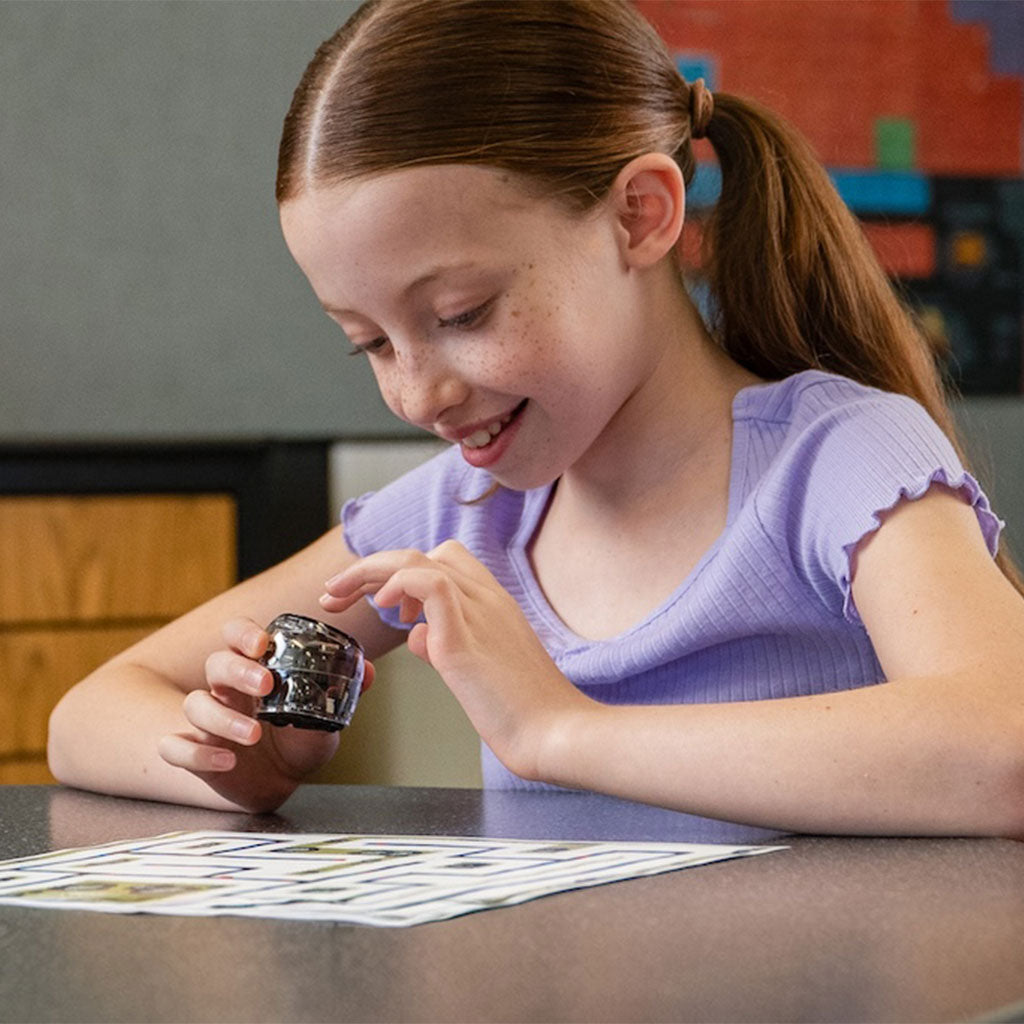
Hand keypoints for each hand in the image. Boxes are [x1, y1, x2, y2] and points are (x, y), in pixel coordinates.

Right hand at [157, 617, 374, 811]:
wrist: (283, 779)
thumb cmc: (298, 735)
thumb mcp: (325, 713)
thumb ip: (342, 691)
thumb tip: (366, 670)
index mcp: (254, 668)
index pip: (237, 635)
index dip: (244, 633)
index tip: (263, 643)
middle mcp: (226, 688)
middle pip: (216, 663)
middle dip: (238, 670)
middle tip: (266, 684)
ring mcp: (207, 719)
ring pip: (195, 703)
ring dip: (222, 717)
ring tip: (251, 734)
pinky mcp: (195, 751)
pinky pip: (175, 747)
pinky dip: (195, 753)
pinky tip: (225, 760)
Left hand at [321, 541, 592, 780]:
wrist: (555, 732)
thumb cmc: (522, 710)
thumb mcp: (476, 668)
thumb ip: (446, 644)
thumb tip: (418, 635)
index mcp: (493, 603)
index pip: (444, 559)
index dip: (402, 571)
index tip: (375, 599)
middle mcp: (486, 598)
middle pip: (422, 555)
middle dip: (370, 568)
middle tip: (334, 592)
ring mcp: (478, 613)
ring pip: (418, 560)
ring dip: (369, 571)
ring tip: (339, 594)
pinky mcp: (464, 639)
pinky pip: (431, 585)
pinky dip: (399, 584)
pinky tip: (383, 607)